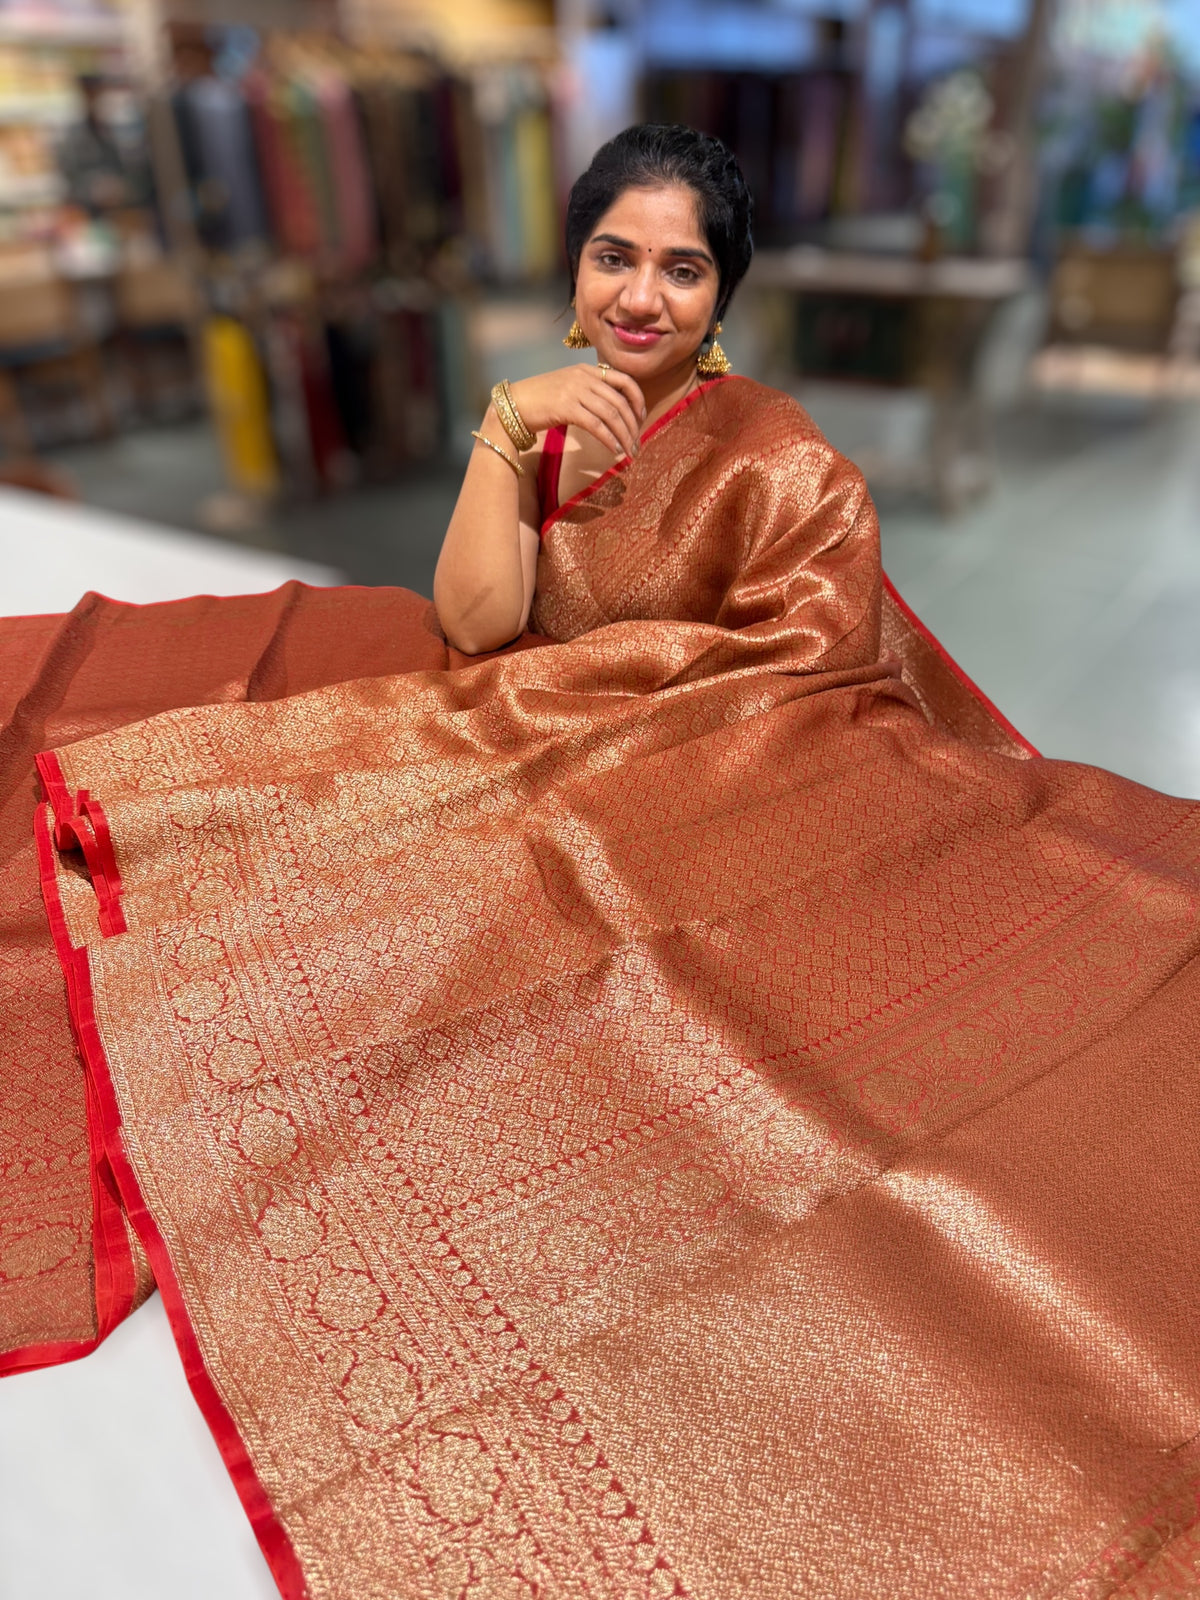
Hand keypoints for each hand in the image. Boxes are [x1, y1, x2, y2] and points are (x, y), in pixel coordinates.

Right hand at [507, 365, 645, 459]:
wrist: (514, 404)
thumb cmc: (540, 400)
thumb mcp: (568, 387)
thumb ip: (589, 392)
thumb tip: (611, 411)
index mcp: (587, 370)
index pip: (624, 380)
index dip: (637, 400)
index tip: (641, 418)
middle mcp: (584, 377)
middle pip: (620, 402)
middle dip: (633, 426)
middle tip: (637, 444)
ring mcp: (575, 391)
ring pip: (611, 415)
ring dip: (624, 436)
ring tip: (629, 452)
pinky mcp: (566, 407)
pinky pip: (596, 425)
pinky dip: (609, 439)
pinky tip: (614, 450)